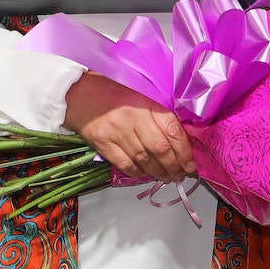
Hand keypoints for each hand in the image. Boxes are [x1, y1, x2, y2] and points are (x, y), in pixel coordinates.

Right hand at [63, 72, 193, 181]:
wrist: (78, 93)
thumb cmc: (113, 90)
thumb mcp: (141, 92)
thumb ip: (159, 111)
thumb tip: (182, 135)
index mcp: (146, 102)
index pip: (172, 130)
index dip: (185, 151)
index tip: (191, 163)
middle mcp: (133, 118)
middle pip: (160, 149)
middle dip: (175, 166)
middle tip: (181, 174)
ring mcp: (116, 132)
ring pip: (144, 160)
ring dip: (159, 173)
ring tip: (167, 177)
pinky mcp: (102, 143)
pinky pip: (125, 164)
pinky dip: (138, 173)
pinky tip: (146, 174)